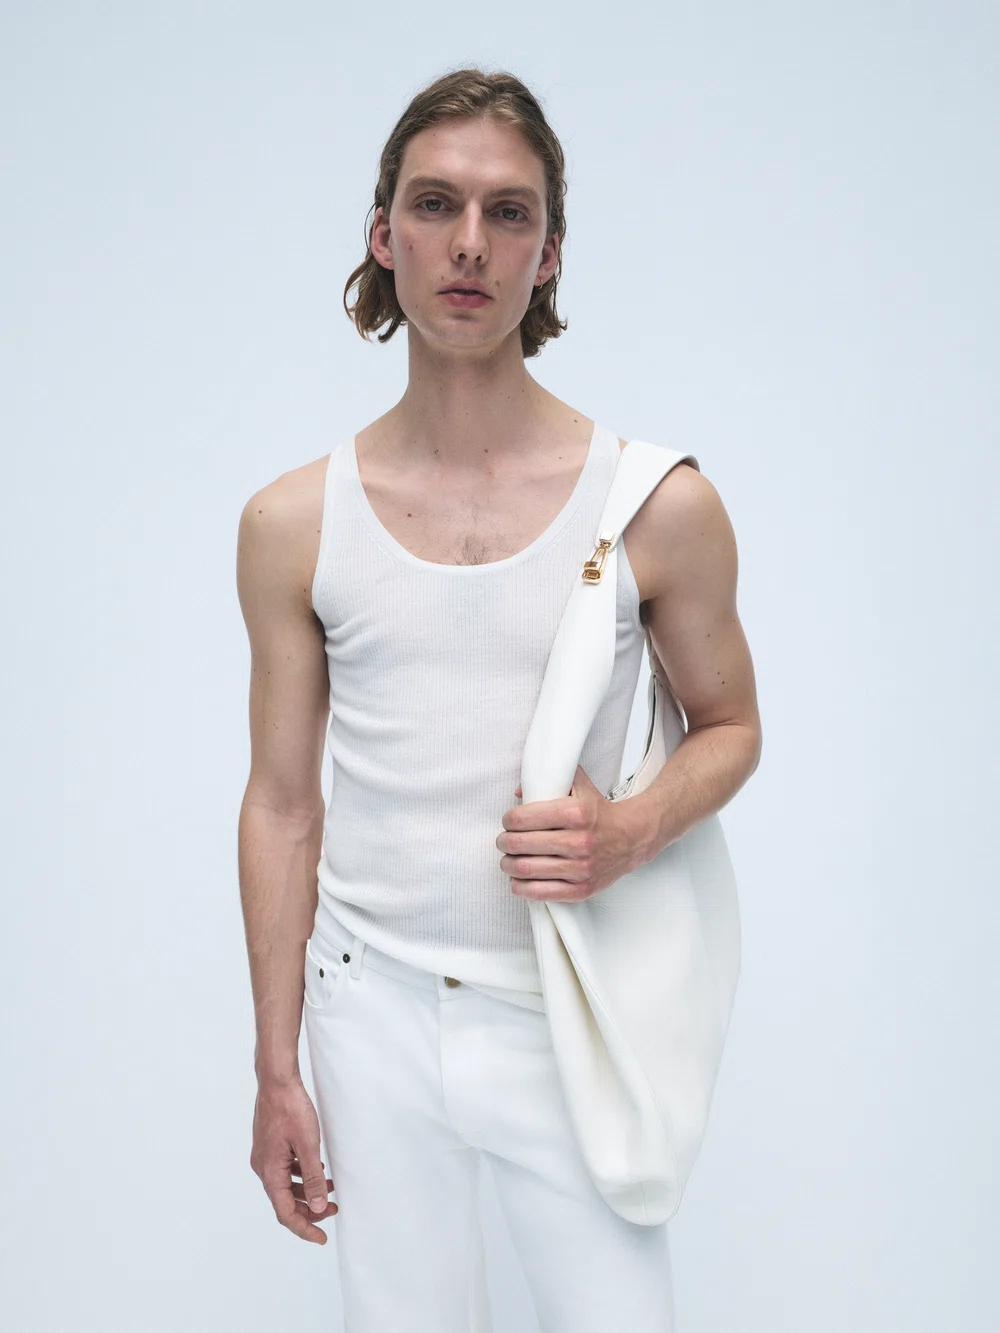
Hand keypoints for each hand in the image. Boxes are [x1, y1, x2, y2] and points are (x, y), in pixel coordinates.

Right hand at [250, 1076, 336, 1243]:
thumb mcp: (308, 1145)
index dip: (304, 1228)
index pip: (285, 1213)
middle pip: (285, 1202)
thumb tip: (319, 1207)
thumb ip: (313, 1178)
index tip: (321, 1238)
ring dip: (307, 1192)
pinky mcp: (270, 1146)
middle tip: (333, 1211)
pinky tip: (317, 1170)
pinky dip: (301, 1176)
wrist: (277, 1080)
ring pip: (285, 1186)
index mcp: (269, 1171)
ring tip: (330, 1190)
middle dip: (309, 1211)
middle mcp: (263, 1167)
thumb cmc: (291, 1108)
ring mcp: (265, 1156)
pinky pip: (285, 1170)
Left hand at [496, 764, 643, 901]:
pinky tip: (518, 880)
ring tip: (507, 860)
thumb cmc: (599, 812)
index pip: (522, 819)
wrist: (631, 838)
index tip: (508, 822)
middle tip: (503, 841)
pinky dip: (521, 887)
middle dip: (503, 842)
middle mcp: (579, 841)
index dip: (508, 820)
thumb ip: (551, 778)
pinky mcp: (582, 889)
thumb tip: (518, 792)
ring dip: (507, 864)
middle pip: (520, 844)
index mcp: (575, 813)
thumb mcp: (579, 786)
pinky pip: (540, 893)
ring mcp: (581, 868)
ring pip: (525, 869)